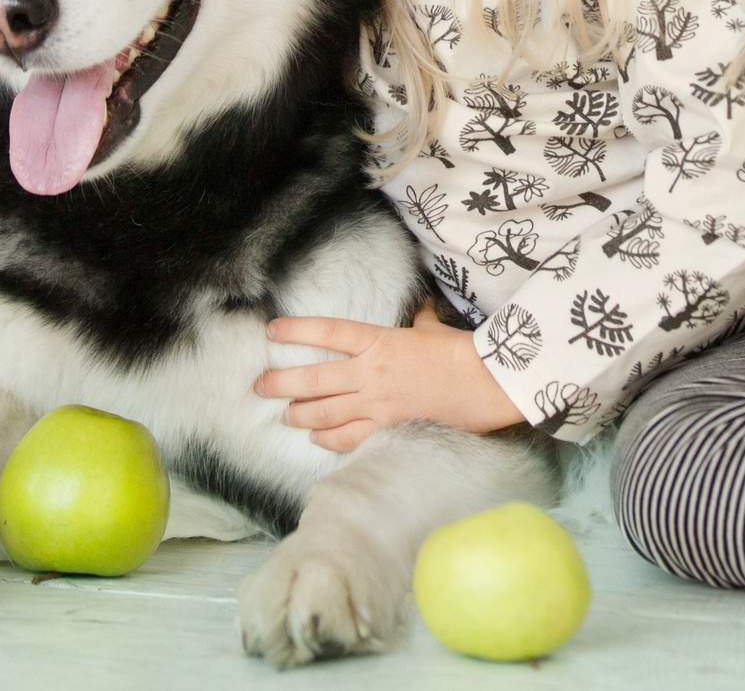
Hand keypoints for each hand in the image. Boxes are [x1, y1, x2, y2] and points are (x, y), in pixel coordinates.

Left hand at [256, 304, 525, 451]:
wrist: (484, 383)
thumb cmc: (459, 351)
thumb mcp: (432, 328)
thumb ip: (418, 317)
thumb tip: (419, 305)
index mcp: (379, 341)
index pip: (328, 333)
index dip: (297, 331)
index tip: (272, 331)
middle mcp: (371, 373)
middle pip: (315, 380)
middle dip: (282, 384)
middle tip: (260, 386)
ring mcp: (377, 403)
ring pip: (325, 413)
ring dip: (299, 415)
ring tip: (283, 414)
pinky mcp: (388, 426)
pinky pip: (350, 436)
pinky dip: (329, 439)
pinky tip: (315, 438)